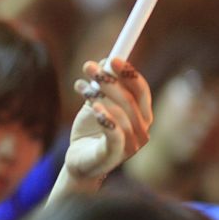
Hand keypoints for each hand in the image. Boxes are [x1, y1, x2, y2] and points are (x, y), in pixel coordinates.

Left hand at [65, 58, 152, 178]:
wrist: (78, 161)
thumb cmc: (90, 131)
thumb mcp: (96, 104)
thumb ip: (102, 86)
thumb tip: (105, 60)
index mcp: (141, 115)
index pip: (141, 91)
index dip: (129, 73)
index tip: (112, 58)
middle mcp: (141, 130)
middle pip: (130, 100)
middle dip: (109, 80)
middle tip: (89, 67)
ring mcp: (131, 146)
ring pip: (121, 114)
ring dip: (100, 96)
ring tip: (81, 87)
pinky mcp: (114, 156)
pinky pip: (115, 136)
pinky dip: (107, 120)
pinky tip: (94, 108)